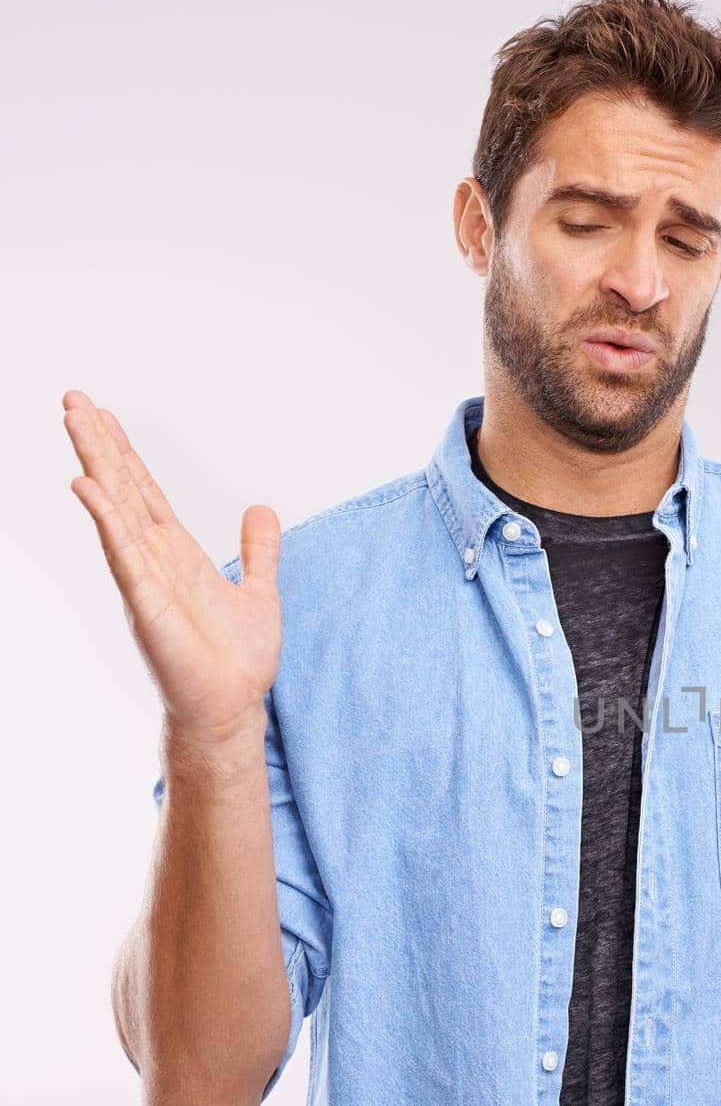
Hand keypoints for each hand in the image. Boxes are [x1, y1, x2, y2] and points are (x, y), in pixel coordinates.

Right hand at [62, 389, 282, 745]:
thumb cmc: (238, 660)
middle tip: (73, 398)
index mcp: (177, 555)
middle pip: (122, 490)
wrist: (233, 706)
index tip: (103, 414)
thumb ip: (260, 552)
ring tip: (74, 420)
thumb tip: (261, 510)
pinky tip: (87, 486)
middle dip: (99, 444)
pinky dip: (106, 520)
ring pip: (115, 510)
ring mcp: (145, 580)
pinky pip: (122, 555)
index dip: (126, 454)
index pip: (145, 493)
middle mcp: (154, 561)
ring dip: (96, 464)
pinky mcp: (146, 605)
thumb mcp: (260, 591)